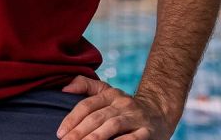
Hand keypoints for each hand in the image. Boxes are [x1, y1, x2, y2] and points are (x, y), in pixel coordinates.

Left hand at [56, 75, 172, 139]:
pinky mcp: (147, 131)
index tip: (60, 133)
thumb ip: (86, 86)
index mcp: (110, 94)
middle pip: (96, 117)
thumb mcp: (106, 91)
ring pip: (112, 126)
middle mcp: (122, 103)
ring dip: (95, 138)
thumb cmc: (124, 106)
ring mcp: (135, 117)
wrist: (160, 112)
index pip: (86, 106)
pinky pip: (132, 138)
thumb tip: (64, 89)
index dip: (71, 119)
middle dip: (79, 132)